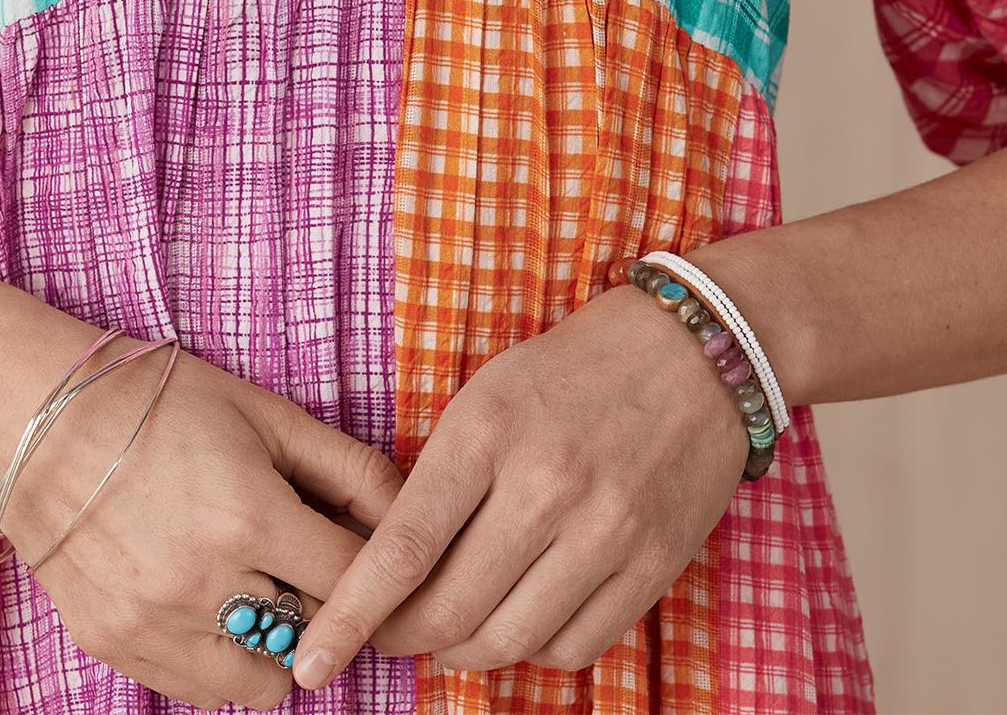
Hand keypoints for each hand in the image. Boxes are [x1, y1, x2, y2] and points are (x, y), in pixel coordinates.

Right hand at [0, 318, 404, 709]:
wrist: (38, 414)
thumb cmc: (160, 399)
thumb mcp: (266, 413)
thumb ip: (350, 468)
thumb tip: (414, 517)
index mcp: (249, 516)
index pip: (356, 583)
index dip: (382, 572)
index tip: (380, 557)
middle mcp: (204, 585)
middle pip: (317, 637)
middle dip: (331, 604)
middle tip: (319, 565)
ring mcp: (154, 626)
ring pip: (264, 684)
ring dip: (281, 644)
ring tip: (264, 586)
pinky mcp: (115, 646)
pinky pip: (202, 689)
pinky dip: (225, 659)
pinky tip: (216, 602)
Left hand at [288, 283, 749, 687]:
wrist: (693, 350)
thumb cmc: (570, 367)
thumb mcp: (485, 396)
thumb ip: (440, 478)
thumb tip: (390, 570)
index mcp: (486, 431)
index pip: (403, 548)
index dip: (352, 615)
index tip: (314, 657)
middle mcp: (546, 486)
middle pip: (451, 611)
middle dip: (403, 639)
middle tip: (386, 636)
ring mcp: (606, 530)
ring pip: (511, 640)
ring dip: (464, 653)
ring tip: (447, 634)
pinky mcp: (654, 564)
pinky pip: (576, 645)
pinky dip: (534, 650)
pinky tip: (517, 621)